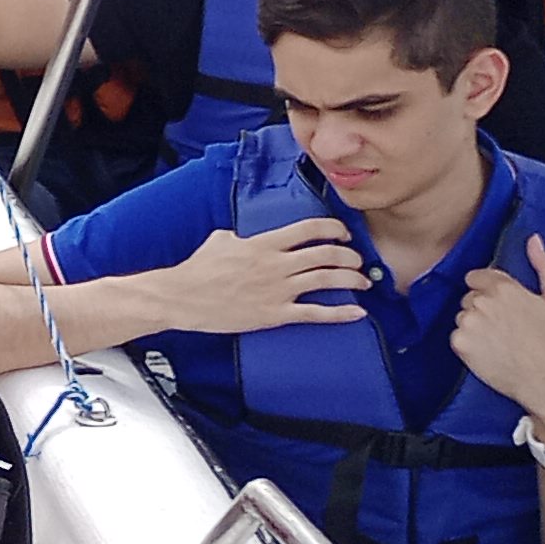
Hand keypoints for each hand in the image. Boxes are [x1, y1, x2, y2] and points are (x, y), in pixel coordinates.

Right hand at [164, 214, 369, 335]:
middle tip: (356, 260)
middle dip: (349, 255)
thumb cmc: (197, 269)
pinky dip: (340, 313)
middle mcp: (276, 265)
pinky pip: (315, 313)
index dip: (333, 228)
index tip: (343, 232)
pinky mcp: (275, 315)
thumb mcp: (219, 241)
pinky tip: (358, 312)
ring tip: (362, 280)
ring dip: (351, 279)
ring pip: (326, 280)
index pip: (309, 229)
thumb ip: (239, 237)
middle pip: (326, 254)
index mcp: (264, 243)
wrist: (182, 297)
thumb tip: (244, 237)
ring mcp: (278, 290)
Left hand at [451, 235, 544, 438]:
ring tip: (500, 342)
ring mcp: (468, 323)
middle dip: (484, 308)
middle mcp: (481, 301)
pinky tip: (490, 353)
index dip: (491, 290)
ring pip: (463, 316)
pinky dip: (469, 344)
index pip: (478, 276)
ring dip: (475, 326)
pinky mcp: (459, 344)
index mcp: (503, 287)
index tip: (506, 307)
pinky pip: (457, 336)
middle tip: (507, 328)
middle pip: (470, 296)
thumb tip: (534, 239)